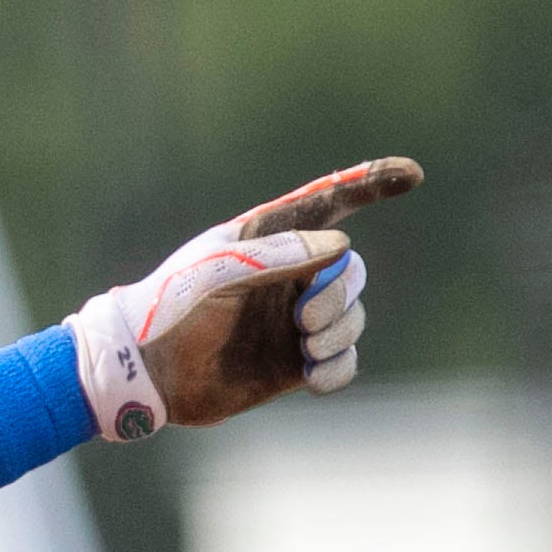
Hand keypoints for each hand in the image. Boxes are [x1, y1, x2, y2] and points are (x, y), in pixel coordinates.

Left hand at [67, 157, 421, 438]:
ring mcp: (292, 322)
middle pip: (350, 271)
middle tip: (304, 317)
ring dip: (339, 332)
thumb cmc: (167, 309)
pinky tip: (315, 376)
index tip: (411, 174)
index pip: (330, 204)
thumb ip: (274, 255)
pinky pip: (342, 363)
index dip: (372, 183)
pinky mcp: (291, 364)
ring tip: (304, 346)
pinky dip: (338, 368)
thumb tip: (340, 245)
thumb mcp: (216, 272)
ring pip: (351, 318)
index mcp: (268, 241)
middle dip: (340, 292)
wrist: (141, 372)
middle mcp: (288, 278)